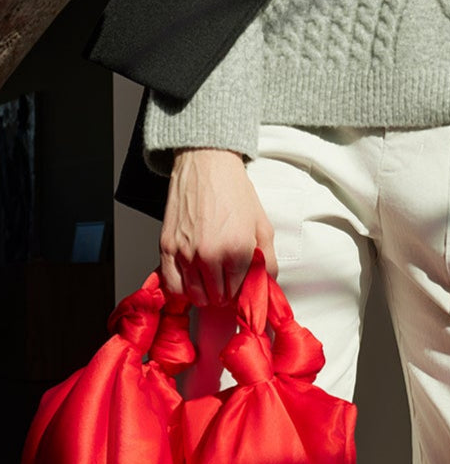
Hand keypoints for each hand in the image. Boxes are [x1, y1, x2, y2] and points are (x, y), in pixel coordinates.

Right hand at [159, 148, 278, 306]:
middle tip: (226, 282)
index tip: (240, 284)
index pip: (240, 293)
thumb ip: (269, 260)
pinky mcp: (166, 248)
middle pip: (218, 298)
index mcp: (237, 251)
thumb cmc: (235, 192)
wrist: (206, 165)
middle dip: (224, 294)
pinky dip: (182, 290)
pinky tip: (191, 282)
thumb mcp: (262, 225)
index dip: (241, 291)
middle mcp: (210, 256)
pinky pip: (172, 286)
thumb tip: (267, 285)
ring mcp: (185, 253)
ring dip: (205, 294)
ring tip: (210, 282)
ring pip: (195, 296)